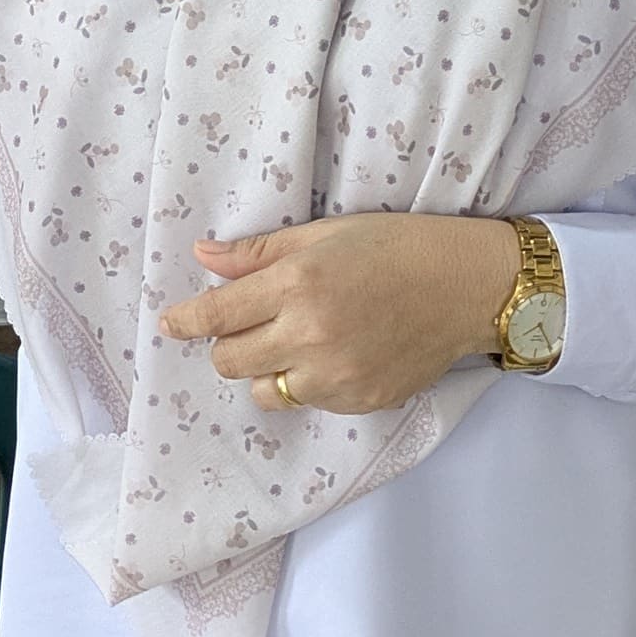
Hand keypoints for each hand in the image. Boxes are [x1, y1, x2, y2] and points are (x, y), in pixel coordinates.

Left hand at [157, 213, 523, 415]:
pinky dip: (307, 383)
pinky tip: (335, 354)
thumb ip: (258, 253)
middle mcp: (309, 336)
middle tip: (250, 323)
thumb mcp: (324, 233)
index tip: (171, 323)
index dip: (187, 322)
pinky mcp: (357, 403)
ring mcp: (334, 376)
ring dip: (266, 369)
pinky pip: (306, 402)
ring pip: (263, 391)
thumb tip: (203, 257)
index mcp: (296, 285)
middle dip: (228, 344)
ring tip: (295, 341)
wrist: (464, 286)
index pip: (217, 316)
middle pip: (230, 361)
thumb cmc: (395, 247)